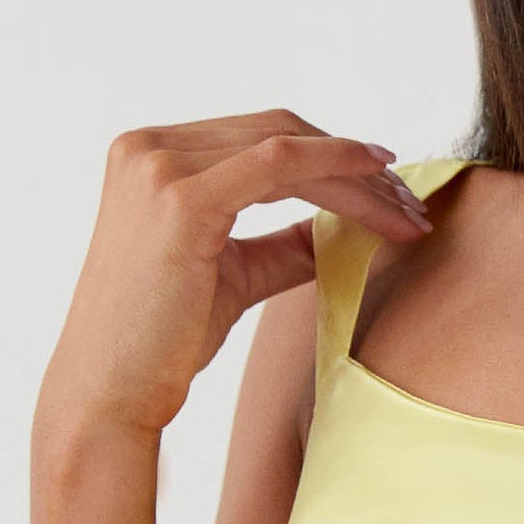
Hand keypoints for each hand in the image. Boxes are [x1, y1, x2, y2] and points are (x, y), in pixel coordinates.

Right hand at [34, 110, 432, 444]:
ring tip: (407, 214)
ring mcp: (159, 166)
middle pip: (281, 132)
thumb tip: (342, 226)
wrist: (111, 392)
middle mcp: (147, 147)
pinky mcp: (181, 198)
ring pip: (289, 146)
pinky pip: (281, 165)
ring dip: (359, 177)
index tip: (389, 189)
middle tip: (412, 204)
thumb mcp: (235, 273)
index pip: (261, 137)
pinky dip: (339, 173)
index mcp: (150, 155)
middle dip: (356, 164)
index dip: (333, 154)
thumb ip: (283, 241)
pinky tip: (380, 199)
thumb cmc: (163, 341)